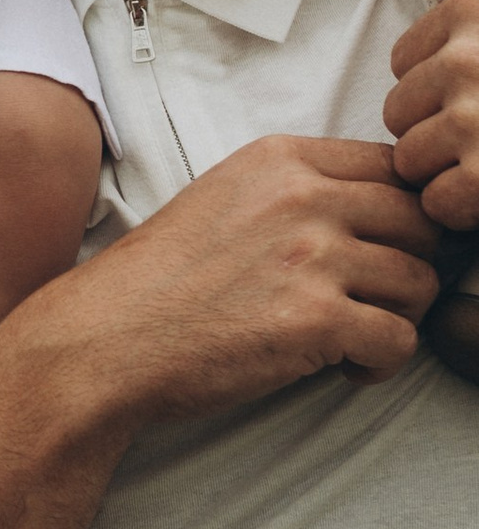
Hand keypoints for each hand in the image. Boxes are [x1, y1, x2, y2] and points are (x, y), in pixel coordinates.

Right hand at [49, 133, 442, 429]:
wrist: (107, 339)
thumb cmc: (158, 280)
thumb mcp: (223, 199)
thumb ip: (295, 191)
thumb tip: (378, 211)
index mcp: (279, 160)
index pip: (394, 168)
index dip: (404, 214)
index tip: (387, 247)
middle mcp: (301, 198)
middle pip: (421, 222)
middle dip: (412, 265)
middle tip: (377, 298)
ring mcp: (311, 257)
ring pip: (421, 282)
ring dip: (399, 317)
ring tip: (356, 336)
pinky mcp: (316, 320)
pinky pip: (400, 340)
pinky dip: (382, 364)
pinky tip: (345, 368)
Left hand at [385, 0, 478, 233]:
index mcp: (472, 10)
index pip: (401, 62)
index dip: (438, 87)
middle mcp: (467, 59)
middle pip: (397, 112)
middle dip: (436, 130)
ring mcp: (477, 118)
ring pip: (409, 159)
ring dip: (447, 172)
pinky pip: (437, 202)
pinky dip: (463, 211)